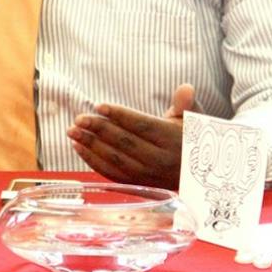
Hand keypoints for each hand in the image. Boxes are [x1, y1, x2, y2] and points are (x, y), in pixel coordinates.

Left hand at [67, 83, 197, 189]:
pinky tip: (78, 148)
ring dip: (91, 146)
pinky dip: (93, 162)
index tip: (99, 106)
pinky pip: (113, 174)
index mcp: (172, 140)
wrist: (199, 174)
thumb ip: (185, 104)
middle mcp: (160, 160)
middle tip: (79, 118)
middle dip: (99, 130)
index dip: (120, 115)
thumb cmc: (190, 139)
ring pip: (116, 160)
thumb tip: (185, 87)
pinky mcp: (139, 184)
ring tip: (72, 131)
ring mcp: (149, 175)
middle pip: (126, 143)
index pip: (142, 126)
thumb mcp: (192, 121)